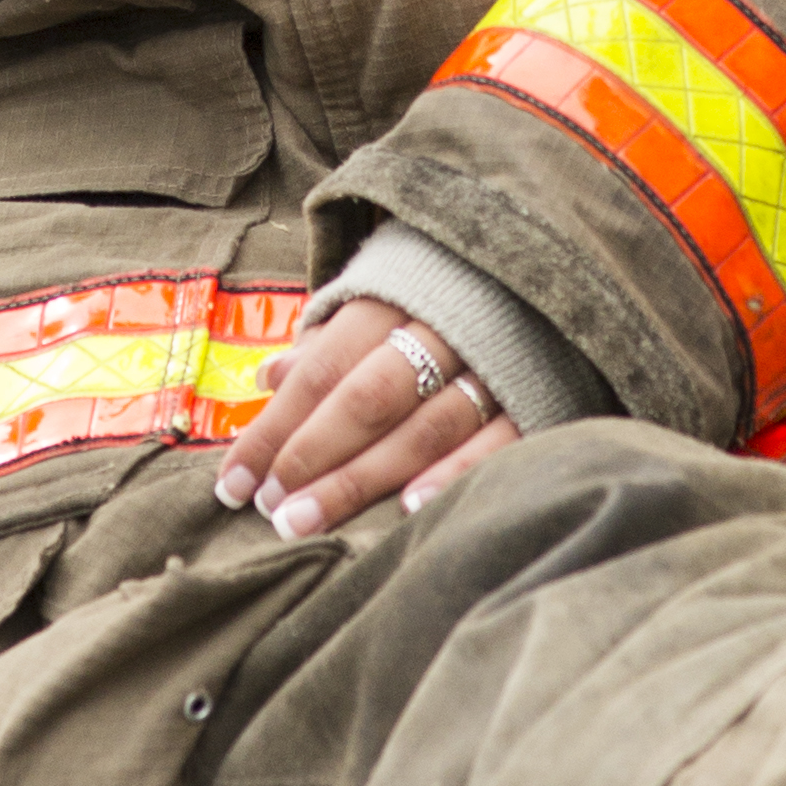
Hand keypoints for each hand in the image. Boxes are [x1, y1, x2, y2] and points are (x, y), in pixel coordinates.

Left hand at [217, 300, 517, 539]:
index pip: (323, 369)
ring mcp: (496, 363)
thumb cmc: (448, 293)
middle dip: (311, 455)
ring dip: (360, 479)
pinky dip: (455, 472)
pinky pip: (499, 440)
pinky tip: (408, 509)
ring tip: (305, 522)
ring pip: (423, 427)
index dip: (274, 427)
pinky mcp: (540, 396)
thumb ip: (332, 341)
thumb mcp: (388, 296)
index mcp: (398, 295)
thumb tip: (266, 377)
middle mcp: (444, 326)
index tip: (233, 482)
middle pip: (367, 397)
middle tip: (267, 509)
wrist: (552, 264)